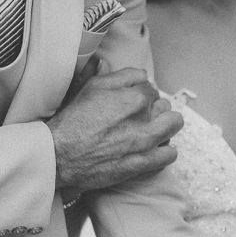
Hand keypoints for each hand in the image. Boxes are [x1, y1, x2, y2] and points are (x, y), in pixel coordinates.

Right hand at [48, 64, 182, 189]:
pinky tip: (153, 150)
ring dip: (166, 126)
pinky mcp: (143, 162)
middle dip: (155, 109)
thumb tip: (138, 73)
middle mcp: (144, 117)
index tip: (132, 102)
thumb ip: (118, 76)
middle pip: (165, 106)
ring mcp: (146, 141)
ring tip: (153, 131)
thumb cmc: (74, 121)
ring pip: (174, 125)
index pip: (151, 88)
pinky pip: (170, 154)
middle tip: (140, 117)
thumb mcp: (92, 88)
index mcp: (134, 97)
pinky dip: (164, 152)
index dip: (141, 94)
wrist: (61, 153)